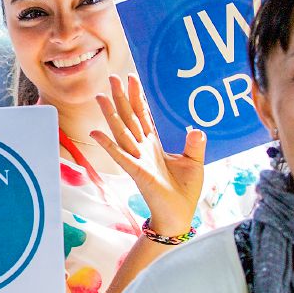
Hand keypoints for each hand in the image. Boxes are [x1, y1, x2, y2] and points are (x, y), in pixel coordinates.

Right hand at [90, 74, 204, 234]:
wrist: (179, 215)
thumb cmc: (184, 191)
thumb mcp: (194, 163)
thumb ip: (194, 145)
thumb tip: (197, 129)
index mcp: (154, 144)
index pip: (144, 116)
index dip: (138, 97)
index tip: (132, 79)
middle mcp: (142, 148)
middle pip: (129, 117)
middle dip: (122, 97)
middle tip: (113, 77)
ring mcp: (137, 159)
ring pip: (121, 131)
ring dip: (110, 114)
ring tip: (100, 96)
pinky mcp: (136, 172)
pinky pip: (120, 156)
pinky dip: (108, 144)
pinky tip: (96, 133)